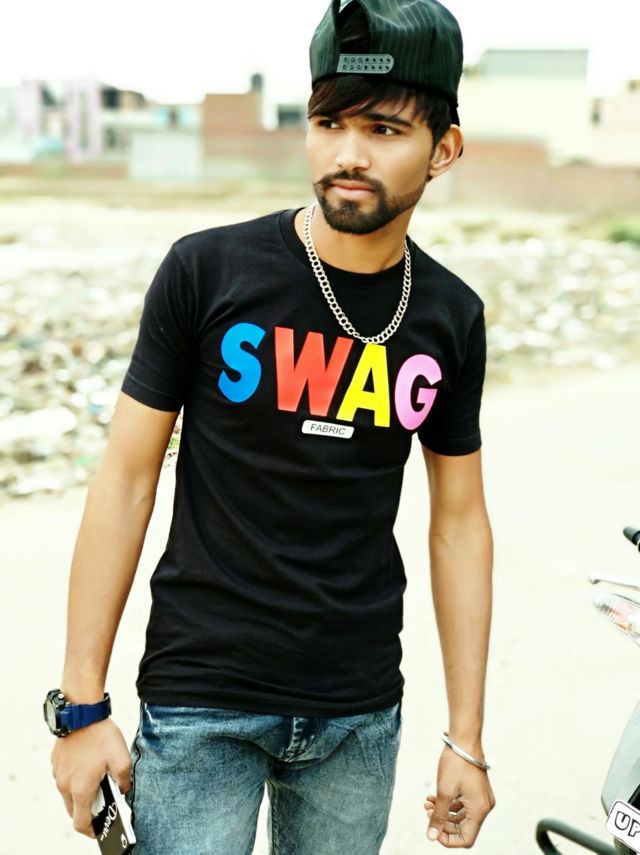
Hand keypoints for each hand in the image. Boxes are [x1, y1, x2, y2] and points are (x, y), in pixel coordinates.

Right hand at [50, 717, 131, 837]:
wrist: (81, 712)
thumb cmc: (102, 735)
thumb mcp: (122, 759)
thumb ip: (124, 781)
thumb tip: (122, 790)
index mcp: (81, 789)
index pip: (81, 823)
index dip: (91, 831)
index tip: (100, 830)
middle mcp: (65, 785)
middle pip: (74, 810)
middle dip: (88, 812)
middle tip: (103, 804)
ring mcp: (58, 773)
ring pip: (68, 794)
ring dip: (81, 794)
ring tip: (98, 782)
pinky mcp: (56, 762)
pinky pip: (65, 778)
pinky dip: (75, 780)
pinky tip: (89, 766)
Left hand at [424, 746, 494, 847]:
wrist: (464, 739)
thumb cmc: (455, 764)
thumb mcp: (444, 792)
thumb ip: (439, 816)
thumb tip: (431, 837)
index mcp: (480, 810)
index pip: (466, 839)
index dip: (448, 839)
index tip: (433, 829)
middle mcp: (484, 806)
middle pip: (463, 827)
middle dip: (443, 822)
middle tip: (427, 811)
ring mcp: (481, 798)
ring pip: (461, 815)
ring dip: (444, 812)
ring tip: (427, 803)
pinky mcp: (477, 790)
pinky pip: (463, 804)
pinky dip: (449, 803)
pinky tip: (433, 797)